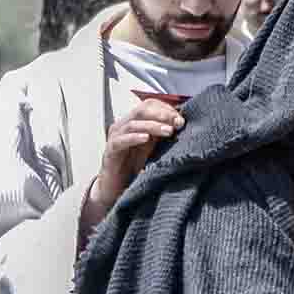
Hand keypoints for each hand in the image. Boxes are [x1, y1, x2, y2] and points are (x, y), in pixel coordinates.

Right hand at [80, 92, 186, 232]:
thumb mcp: (153, 147)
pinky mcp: (110, 151)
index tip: (181, 119)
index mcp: (135, 121)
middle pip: (142, 110)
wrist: (116, 188)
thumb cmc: (135, 166)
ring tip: (168, 131)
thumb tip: (183, 124)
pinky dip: (134, 137)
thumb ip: (163, 134)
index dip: (166, 109)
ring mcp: (115, 137)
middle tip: (178, 123)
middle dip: (162, 114)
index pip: (150, 105)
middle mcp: (123, 125)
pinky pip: (121, 141)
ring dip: (153, 126)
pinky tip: (146, 139)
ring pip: (133, 124)